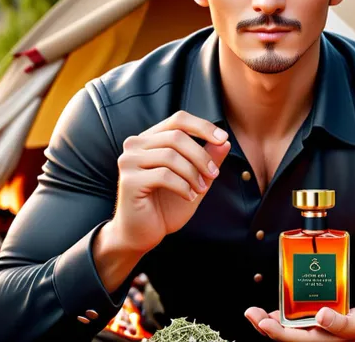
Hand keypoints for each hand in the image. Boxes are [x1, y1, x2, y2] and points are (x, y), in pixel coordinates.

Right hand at [109, 110, 230, 253]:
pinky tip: (188, 196)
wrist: (142, 235)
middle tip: (214, 174)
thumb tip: (225, 142)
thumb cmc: (165, 206)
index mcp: (149, 139)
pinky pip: (164, 175)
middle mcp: (135, 145)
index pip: (178, 120)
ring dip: (193, 173)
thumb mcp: (193, 179)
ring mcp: (129, 161)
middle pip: (177, 136)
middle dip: (201, 156)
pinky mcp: (129, 181)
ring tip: (200, 189)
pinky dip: (182, 186)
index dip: (202, 126)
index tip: (223, 139)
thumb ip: (207, 159)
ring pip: (171, 155)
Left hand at [244, 307, 354, 340]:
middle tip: (252, 314)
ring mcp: (303, 334)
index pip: (295, 340)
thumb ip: (341, 322)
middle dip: (264, 325)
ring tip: (252, 313)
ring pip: (280, 331)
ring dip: (264, 322)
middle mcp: (308, 340)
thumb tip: (321, 315)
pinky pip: (283, 325)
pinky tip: (263, 312)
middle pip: (282, 337)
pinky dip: (273, 318)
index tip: (264, 323)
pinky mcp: (301, 327)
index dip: (278, 332)